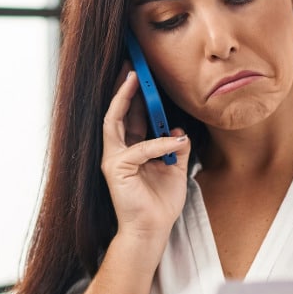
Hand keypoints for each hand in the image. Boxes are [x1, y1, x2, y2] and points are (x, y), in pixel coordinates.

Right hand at [102, 64, 190, 241]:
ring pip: (116, 119)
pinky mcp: (115, 169)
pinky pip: (138, 147)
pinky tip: (173, 140)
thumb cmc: (161, 201)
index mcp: (134, 148)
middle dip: (124, 86)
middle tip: (132, 64)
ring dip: (125, 97)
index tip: (143, 73)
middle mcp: (120, 150)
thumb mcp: (176, 167)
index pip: (133, 115)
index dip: (137, 94)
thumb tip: (177, 129)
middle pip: (119, 111)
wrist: (153, 229)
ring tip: (134, 77)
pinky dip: (158, 142)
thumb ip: (177, 146)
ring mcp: (114, 158)